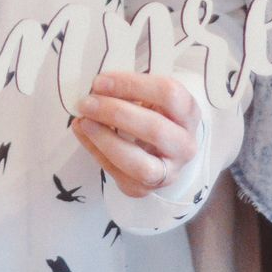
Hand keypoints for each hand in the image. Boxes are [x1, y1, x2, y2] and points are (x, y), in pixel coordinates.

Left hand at [72, 71, 202, 197]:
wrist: (159, 151)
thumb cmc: (151, 114)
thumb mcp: (149, 97)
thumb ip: (129, 91)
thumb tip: (97, 88)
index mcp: (189, 113)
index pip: (169, 95)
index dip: (132, 85)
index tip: (101, 81)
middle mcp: (185, 146)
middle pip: (156, 129)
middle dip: (116, 113)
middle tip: (87, 102)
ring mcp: (167, 173)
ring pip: (140, 164)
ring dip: (107, 140)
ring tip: (84, 121)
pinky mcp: (143, 189)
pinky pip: (117, 174)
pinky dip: (95, 151)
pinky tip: (83, 132)